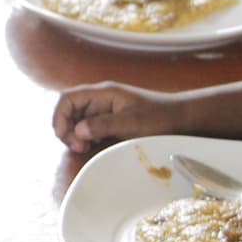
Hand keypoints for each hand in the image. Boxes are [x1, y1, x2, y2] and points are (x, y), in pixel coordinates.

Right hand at [52, 82, 172, 152]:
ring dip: (75, 135)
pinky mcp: (110, 121)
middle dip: (66, 129)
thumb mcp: (131, 123)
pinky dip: (85, 138)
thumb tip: (77, 130)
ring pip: (77, 121)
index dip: (60, 116)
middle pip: (69, 110)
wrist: (181, 118)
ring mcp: (105, 110)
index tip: (64, 136)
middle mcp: (100, 100)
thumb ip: (103, 125)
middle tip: (78, 147)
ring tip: (84, 148)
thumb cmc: (159, 118)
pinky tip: (92, 147)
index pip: (68, 98)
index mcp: (103, 93)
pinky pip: (89, 128)